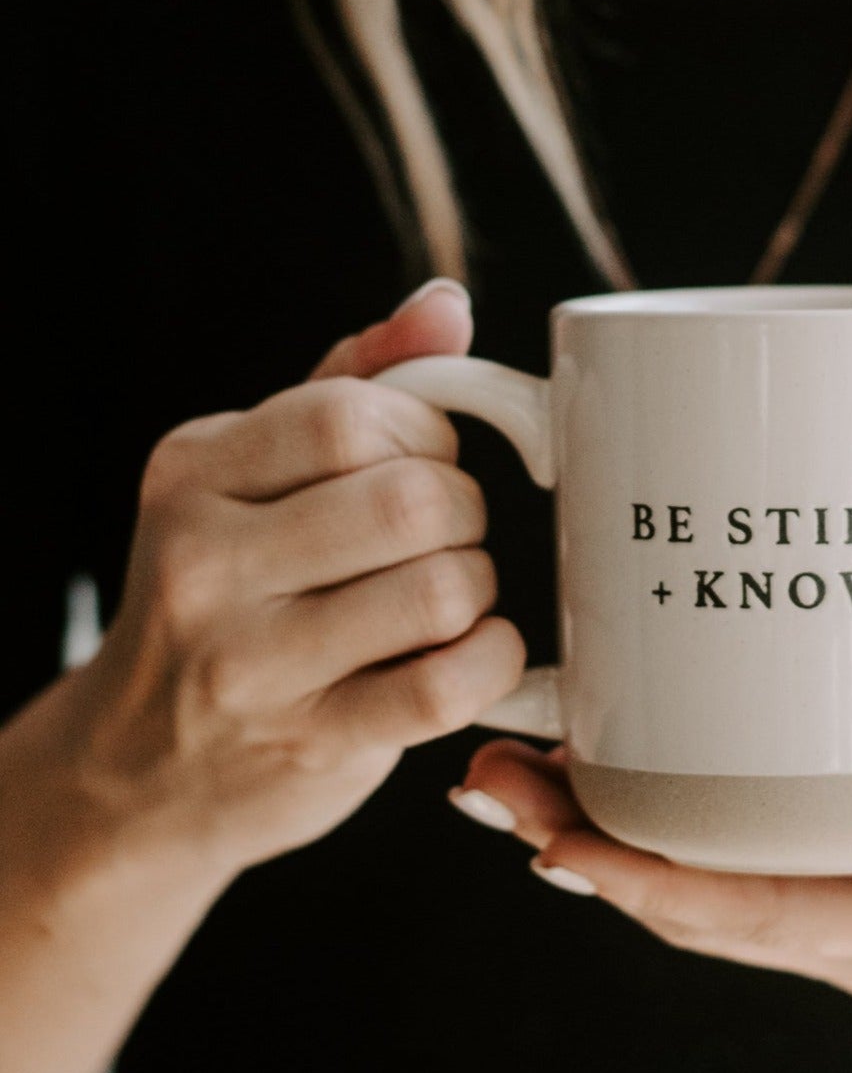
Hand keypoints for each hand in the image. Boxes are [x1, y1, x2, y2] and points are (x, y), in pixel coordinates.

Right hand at [58, 279, 526, 877]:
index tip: (427, 462)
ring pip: (440, 590)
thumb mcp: (251, 481)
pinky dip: (493, 661)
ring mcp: (254, 663)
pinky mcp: (313, 744)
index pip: (354, 417)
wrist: (137, 767)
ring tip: (453, 598)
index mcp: (194, 473)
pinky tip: (474, 653)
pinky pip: (447, 687)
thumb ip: (349, 384)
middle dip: (465, 512)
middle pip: (412, 502)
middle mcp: (207, 562)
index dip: (427, 435)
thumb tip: (446, 306)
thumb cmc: (224, 601)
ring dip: (479, 590)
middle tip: (451, 536)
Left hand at [452, 730, 851, 1072]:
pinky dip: (662, 825)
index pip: (752, 919)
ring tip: (511, 770)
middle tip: (487, 780)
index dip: (648, 885)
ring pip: (701, 890)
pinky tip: (612, 767)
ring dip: (604, 839)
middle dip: (589, 851)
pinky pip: (735, 863)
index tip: (555, 840)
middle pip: (697, 907)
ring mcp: (846, 913)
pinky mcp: (848, 875)